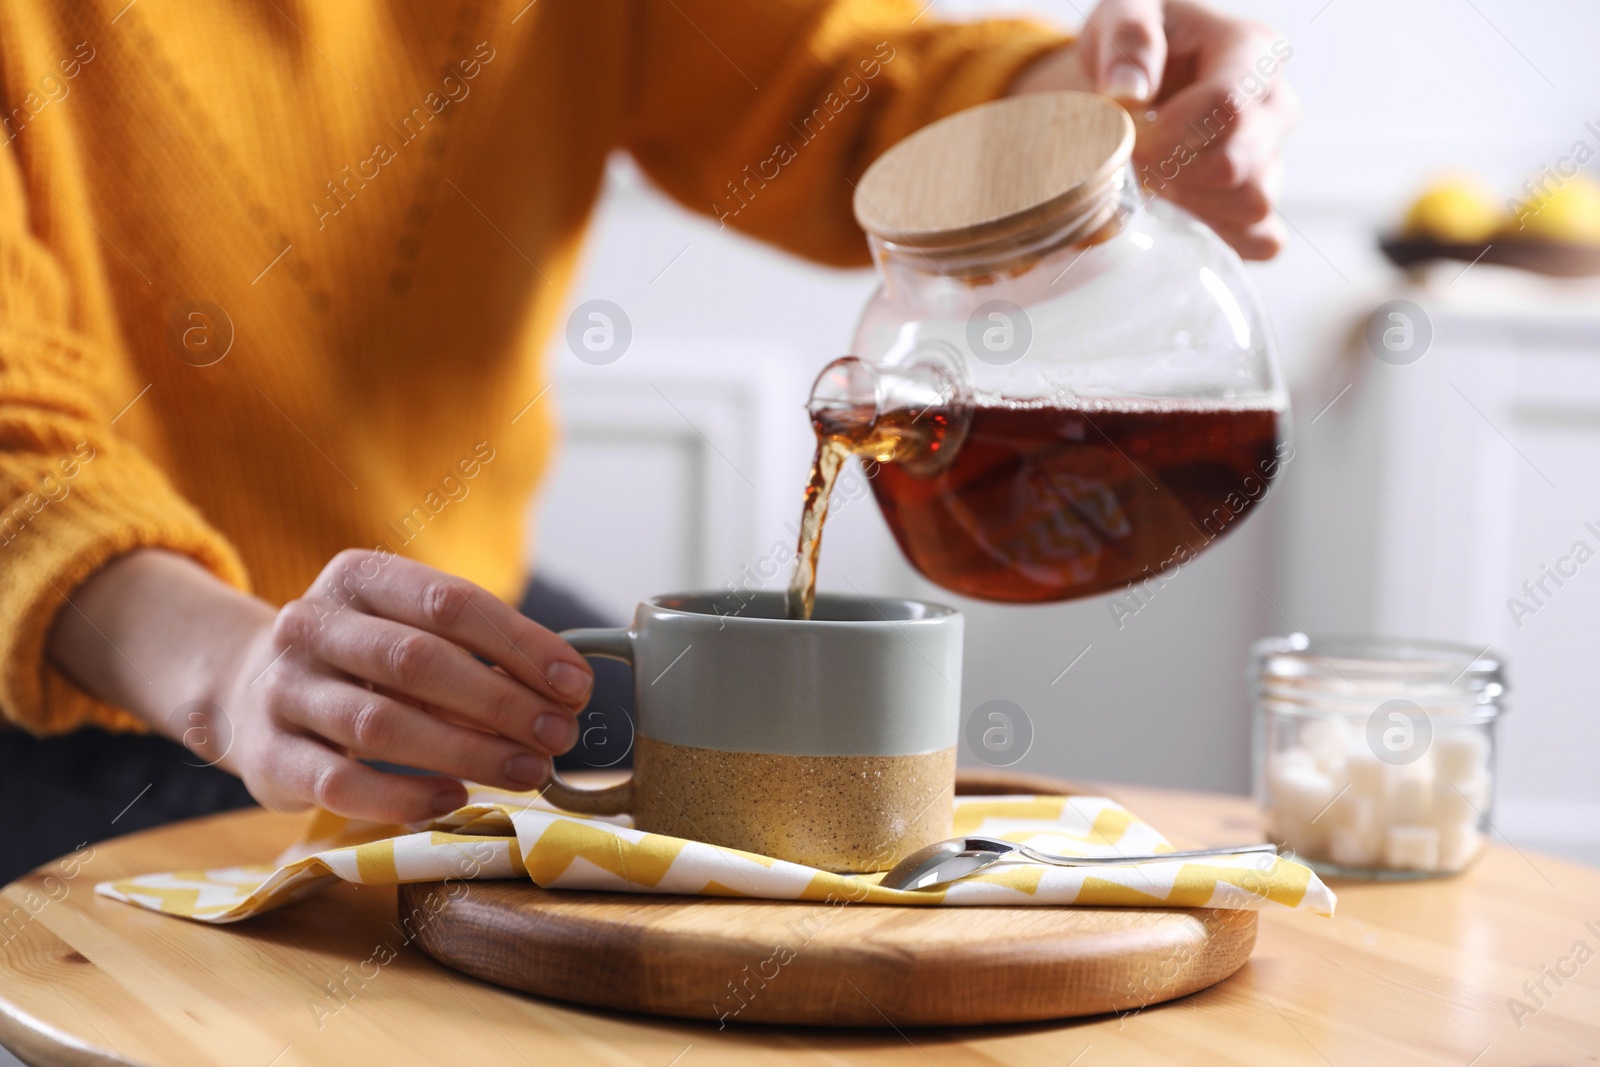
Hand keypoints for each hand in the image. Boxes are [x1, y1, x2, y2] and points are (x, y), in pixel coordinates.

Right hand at [49, 548, 593, 823]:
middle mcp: (311, 623)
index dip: (521, 645)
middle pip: (418, 660)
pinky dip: (404, 795)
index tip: (576, 685)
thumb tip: (566, 692)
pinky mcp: (266, 756)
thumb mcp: (410, 632)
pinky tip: (455, 800)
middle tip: (560, 735)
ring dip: (467, 751)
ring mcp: (282, 689)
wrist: (248, 693)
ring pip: (381, 721)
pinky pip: (340, 781)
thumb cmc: (362, 664)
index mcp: (358, 577)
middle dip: (502, 701)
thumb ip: (479, 653)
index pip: (451, 602)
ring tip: (528, 770)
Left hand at [1011, 0, 1299, 259]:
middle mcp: (1277, 106)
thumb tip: (1129, 93)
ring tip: (1151, 182)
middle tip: (1130, 162)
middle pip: (1237, 163)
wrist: (1142, 76)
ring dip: (1188, 206)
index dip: (1167, 134)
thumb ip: (1129, 40)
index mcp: (1255, 51)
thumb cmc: (1137, 42)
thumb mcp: (1124, 13)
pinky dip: (1215, 237)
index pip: (1226, 106)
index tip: (1126, 137)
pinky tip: (1176, 214)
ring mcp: (1274, 157)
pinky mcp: (1260, 199)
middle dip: (1171, 172)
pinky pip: (1260, 239)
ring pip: (1251, 205)